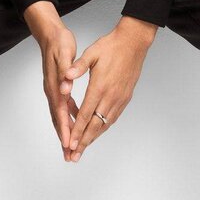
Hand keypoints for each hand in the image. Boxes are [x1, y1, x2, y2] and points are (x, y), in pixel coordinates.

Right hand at [34, 19, 80, 155]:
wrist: (50, 34)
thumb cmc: (59, 43)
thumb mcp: (64, 54)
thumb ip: (66, 72)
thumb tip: (65, 88)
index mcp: (55, 86)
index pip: (60, 113)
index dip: (65, 129)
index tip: (70, 144)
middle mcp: (53, 91)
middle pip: (58, 120)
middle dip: (64, 139)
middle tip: (70, 156)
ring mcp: (54, 91)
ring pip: (60, 117)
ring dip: (66, 132)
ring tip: (72, 148)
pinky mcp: (58, 88)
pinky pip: (64, 108)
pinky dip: (70, 118)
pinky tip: (77, 123)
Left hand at [60, 16, 156, 161]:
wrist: (133, 43)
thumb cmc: (111, 46)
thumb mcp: (91, 53)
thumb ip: (78, 66)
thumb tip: (66, 75)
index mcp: (100, 87)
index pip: (85, 114)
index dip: (77, 131)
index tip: (69, 144)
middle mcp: (111, 96)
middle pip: (95, 125)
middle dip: (83, 142)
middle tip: (74, 157)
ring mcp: (119, 98)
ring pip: (105, 124)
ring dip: (93, 138)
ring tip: (83, 149)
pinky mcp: (125, 97)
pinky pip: (113, 117)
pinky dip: (103, 127)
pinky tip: (97, 132)